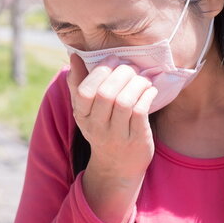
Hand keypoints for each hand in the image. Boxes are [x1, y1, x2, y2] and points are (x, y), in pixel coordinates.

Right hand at [66, 53, 158, 181]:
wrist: (117, 167)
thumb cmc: (102, 128)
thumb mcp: (85, 109)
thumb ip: (78, 82)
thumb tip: (74, 55)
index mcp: (82, 115)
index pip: (85, 91)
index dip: (100, 71)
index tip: (113, 59)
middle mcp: (97, 127)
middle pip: (106, 94)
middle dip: (122, 73)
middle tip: (131, 66)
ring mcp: (117, 135)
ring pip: (125, 102)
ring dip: (136, 83)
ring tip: (142, 77)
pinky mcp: (136, 140)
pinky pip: (141, 111)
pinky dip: (147, 95)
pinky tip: (149, 90)